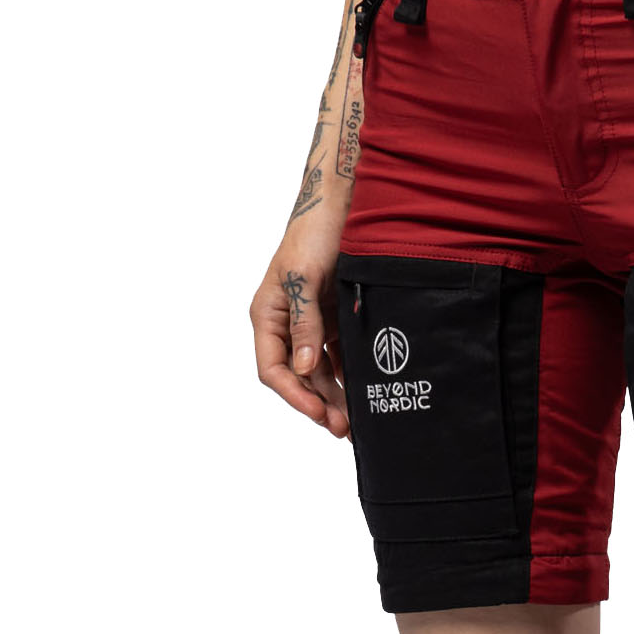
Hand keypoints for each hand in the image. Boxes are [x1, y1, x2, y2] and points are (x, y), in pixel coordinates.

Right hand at [250, 236, 351, 437]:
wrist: (343, 205)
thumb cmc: (314, 234)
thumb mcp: (305, 278)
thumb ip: (304, 324)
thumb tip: (304, 368)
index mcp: (268, 315)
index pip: (273, 369)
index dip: (294, 396)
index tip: (318, 414)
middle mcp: (286, 325)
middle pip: (299, 378)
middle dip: (319, 404)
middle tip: (343, 428)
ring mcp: (311, 325)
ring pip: (321, 373)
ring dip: (336, 398)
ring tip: (356, 423)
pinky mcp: (335, 322)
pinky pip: (341, 358)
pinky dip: (350, 378)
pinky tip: (365, 395)